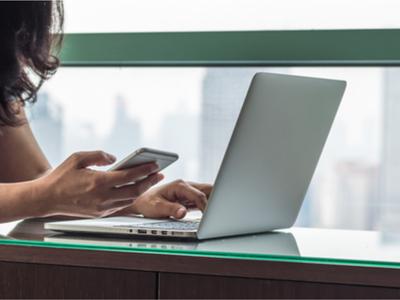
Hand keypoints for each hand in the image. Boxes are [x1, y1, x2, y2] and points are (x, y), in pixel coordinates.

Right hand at [35, 151, 163, 217]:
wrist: (46, 198)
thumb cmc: (61, 176)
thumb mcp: (78, 158)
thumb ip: (99, 155)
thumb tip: (115, 158)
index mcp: (98, 182)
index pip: (129, 176)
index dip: (145, 170)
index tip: (156, 165)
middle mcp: (102, 197)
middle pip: (134, 190)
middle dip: (150, 181)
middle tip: (160, 174)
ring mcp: (102, 207)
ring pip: (130, 199)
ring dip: (143, 190)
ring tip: (151, 180)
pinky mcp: (100, 213)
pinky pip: (121, 205)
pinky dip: (130, 196)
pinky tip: (136, 189)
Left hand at [116, 179, 212, 218]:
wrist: (142, 201)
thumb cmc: (148, 203)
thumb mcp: (156, 207)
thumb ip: (171, 209)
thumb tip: (183, 213)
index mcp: (180, 185)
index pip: (199, 195)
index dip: (207, 206)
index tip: (211, 217)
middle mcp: (187, 185)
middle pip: (208, 190)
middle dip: (217, 199)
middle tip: (222, 213)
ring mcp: (189, 191)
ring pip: (208, 193)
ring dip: (214, 202)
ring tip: (220, 214)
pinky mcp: (190, 197)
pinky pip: (204, 199)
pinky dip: (210, 205)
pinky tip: (213, 214)